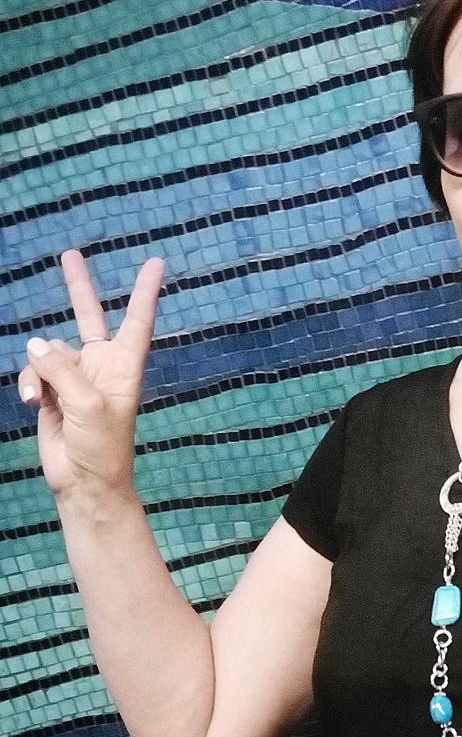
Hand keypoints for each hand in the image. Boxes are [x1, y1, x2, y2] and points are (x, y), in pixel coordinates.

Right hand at [18, 250, 164, 501]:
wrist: (85, 481)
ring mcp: (76, 377)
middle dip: (78, 287)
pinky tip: (33, 402)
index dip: (145, 291)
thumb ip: (62, 369)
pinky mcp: (54, 391)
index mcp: (125, 365)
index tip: (156, 263)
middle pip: (89, 317)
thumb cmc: (102, 446)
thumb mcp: (87, 404)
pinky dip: (29, 383)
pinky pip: (33, 373)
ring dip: (40, 370)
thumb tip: (36, 345)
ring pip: (48, 352)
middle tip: (71, 255)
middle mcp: (102, 365)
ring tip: (45, 398)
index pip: (137, 320)